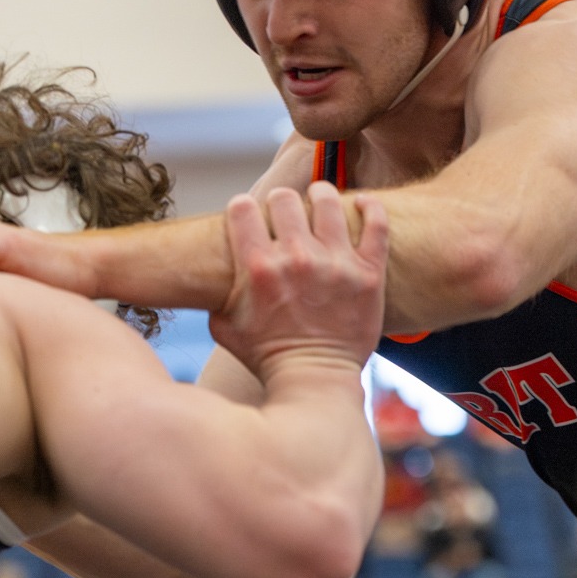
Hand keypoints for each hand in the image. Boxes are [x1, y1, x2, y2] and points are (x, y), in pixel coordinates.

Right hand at [208, 182, 388, 379]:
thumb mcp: (222, 325)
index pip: (243, 208)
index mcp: (258, 267)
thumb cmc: (265, 356)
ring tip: (318, 199)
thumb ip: (213, 293)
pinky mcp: (369, 273)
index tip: (248, 215)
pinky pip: (377, 224)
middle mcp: (297, 259)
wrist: (314, 382)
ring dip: (320, 195)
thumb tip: (199, 273)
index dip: (243, 207)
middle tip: (284, 213)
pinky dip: (371, 208)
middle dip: (279, 202)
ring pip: (328, 202)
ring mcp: (337, 264)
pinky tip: (362, 204)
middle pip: (284, 199)